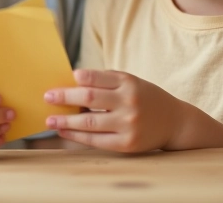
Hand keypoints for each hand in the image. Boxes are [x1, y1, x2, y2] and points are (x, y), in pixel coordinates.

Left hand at [43, 69, 185, 152]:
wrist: (174, 122)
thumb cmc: (146, 98)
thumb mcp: (132, 82)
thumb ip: (107, 80)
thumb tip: (74, 81)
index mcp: (129, 83)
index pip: (97, 78)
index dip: (78, 78)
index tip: (64, 79)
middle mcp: (129, 102)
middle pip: (89, 97)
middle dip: (65, 97)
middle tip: (47, 97)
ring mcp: (128, 124)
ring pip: (89, 122)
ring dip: (66, 121)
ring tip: (50, 120)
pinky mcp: (127, 143)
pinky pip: (96, 140)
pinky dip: (78, 136)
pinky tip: (66, 132)